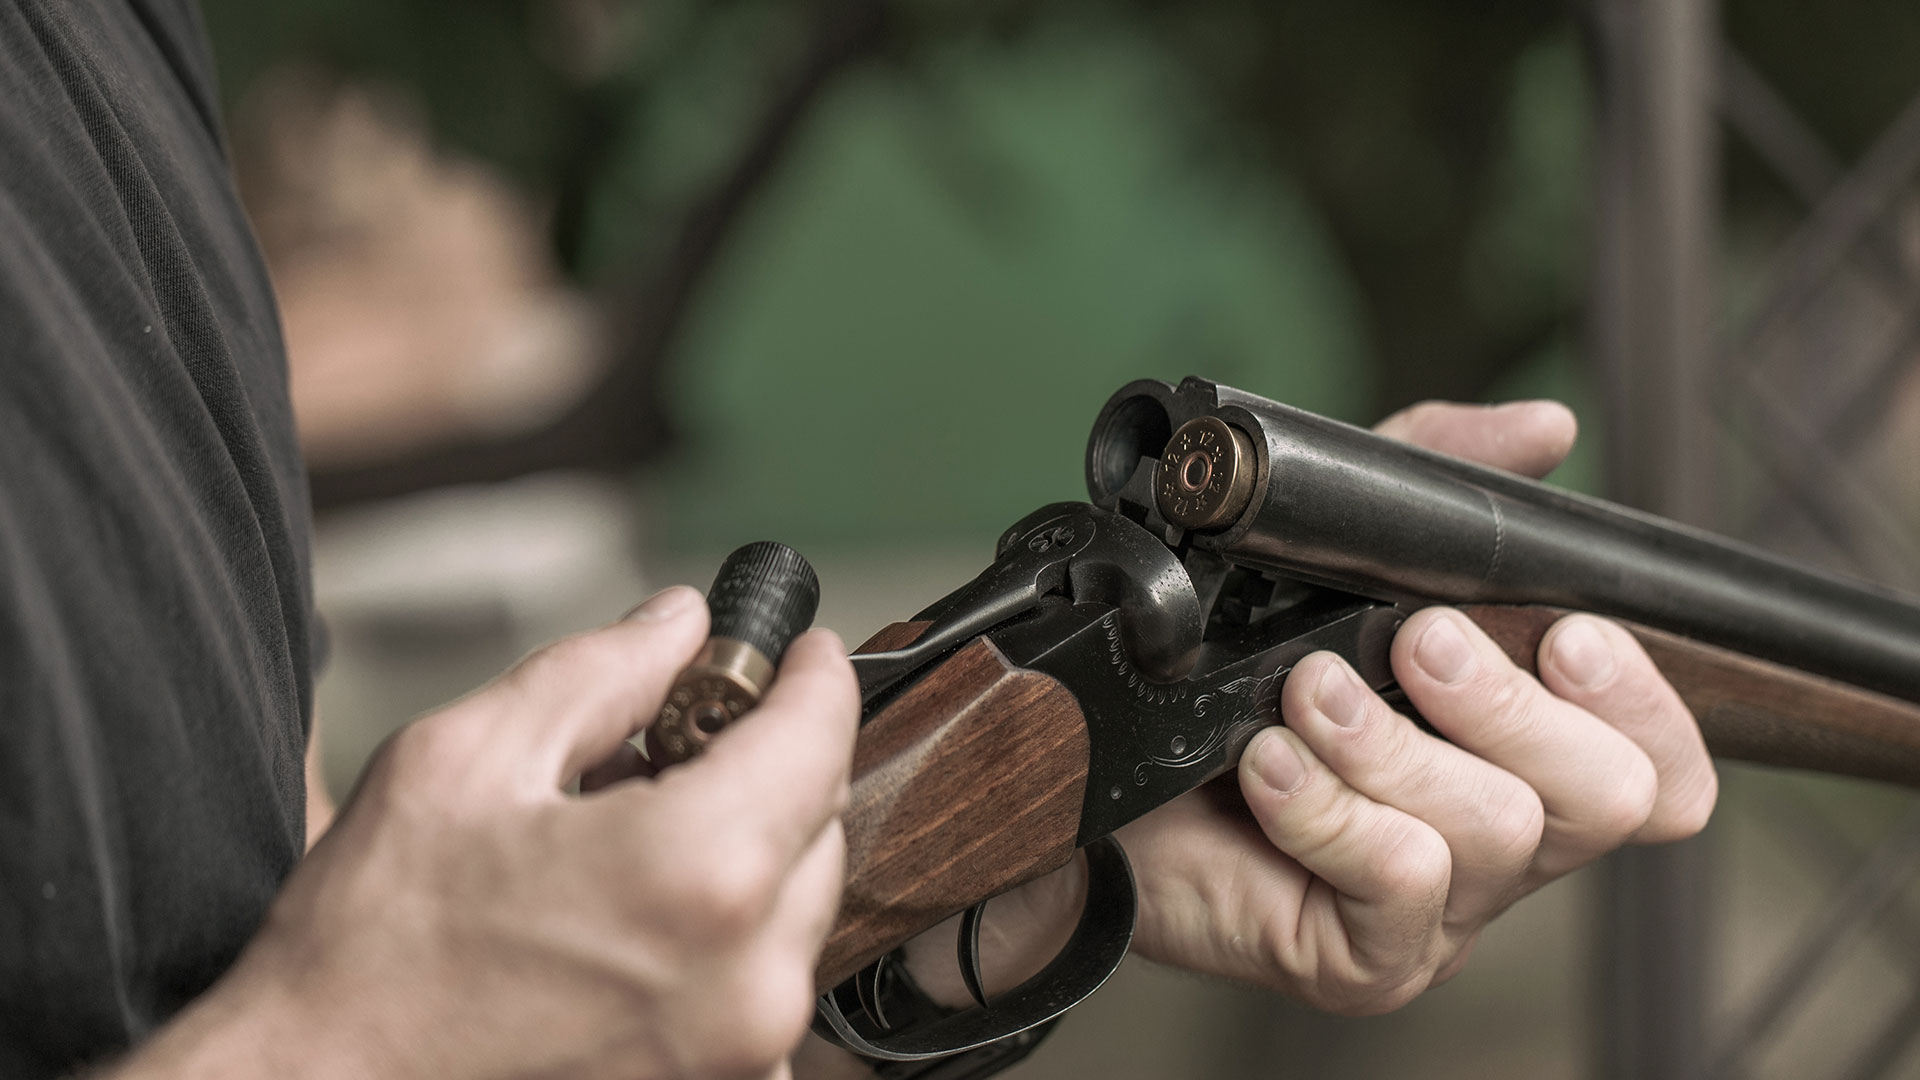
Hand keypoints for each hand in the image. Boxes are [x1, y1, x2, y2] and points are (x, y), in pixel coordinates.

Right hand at [119, 587, 859, 1079]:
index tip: (804, 652)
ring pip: (796, 903)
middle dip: (769, 761)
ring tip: (636, 828)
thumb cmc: (370, 952)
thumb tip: (680, 624)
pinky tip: (637, 911)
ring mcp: (744, 1049)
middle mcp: (750, 974)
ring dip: (748, 846)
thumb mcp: (468, 761)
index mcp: (700, 869)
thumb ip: (601, 674)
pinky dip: (726, 930)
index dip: (815, 676)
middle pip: (817, 821)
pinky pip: (761, 980)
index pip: (819, 736)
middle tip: (686, 732)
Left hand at [925, 400, 1717, 1016]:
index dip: (1644, 700)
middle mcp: (1504, 836)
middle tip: (1418, 643)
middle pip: (1606, 796)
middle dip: (1512, 704)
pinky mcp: (1366, 956)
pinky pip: (1398, 879)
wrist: (1099, 779)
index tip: (1563, 632)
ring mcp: (1442, 908)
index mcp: (1523, 750)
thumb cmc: (1229, 676)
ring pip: (1495, 828)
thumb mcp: (1335, 555)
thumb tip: (1545, 429)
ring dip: (1391, 742)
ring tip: (1303, 692)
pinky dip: (1328, 805)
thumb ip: (1440, 485)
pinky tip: (1263, 764)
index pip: (1664, 762)